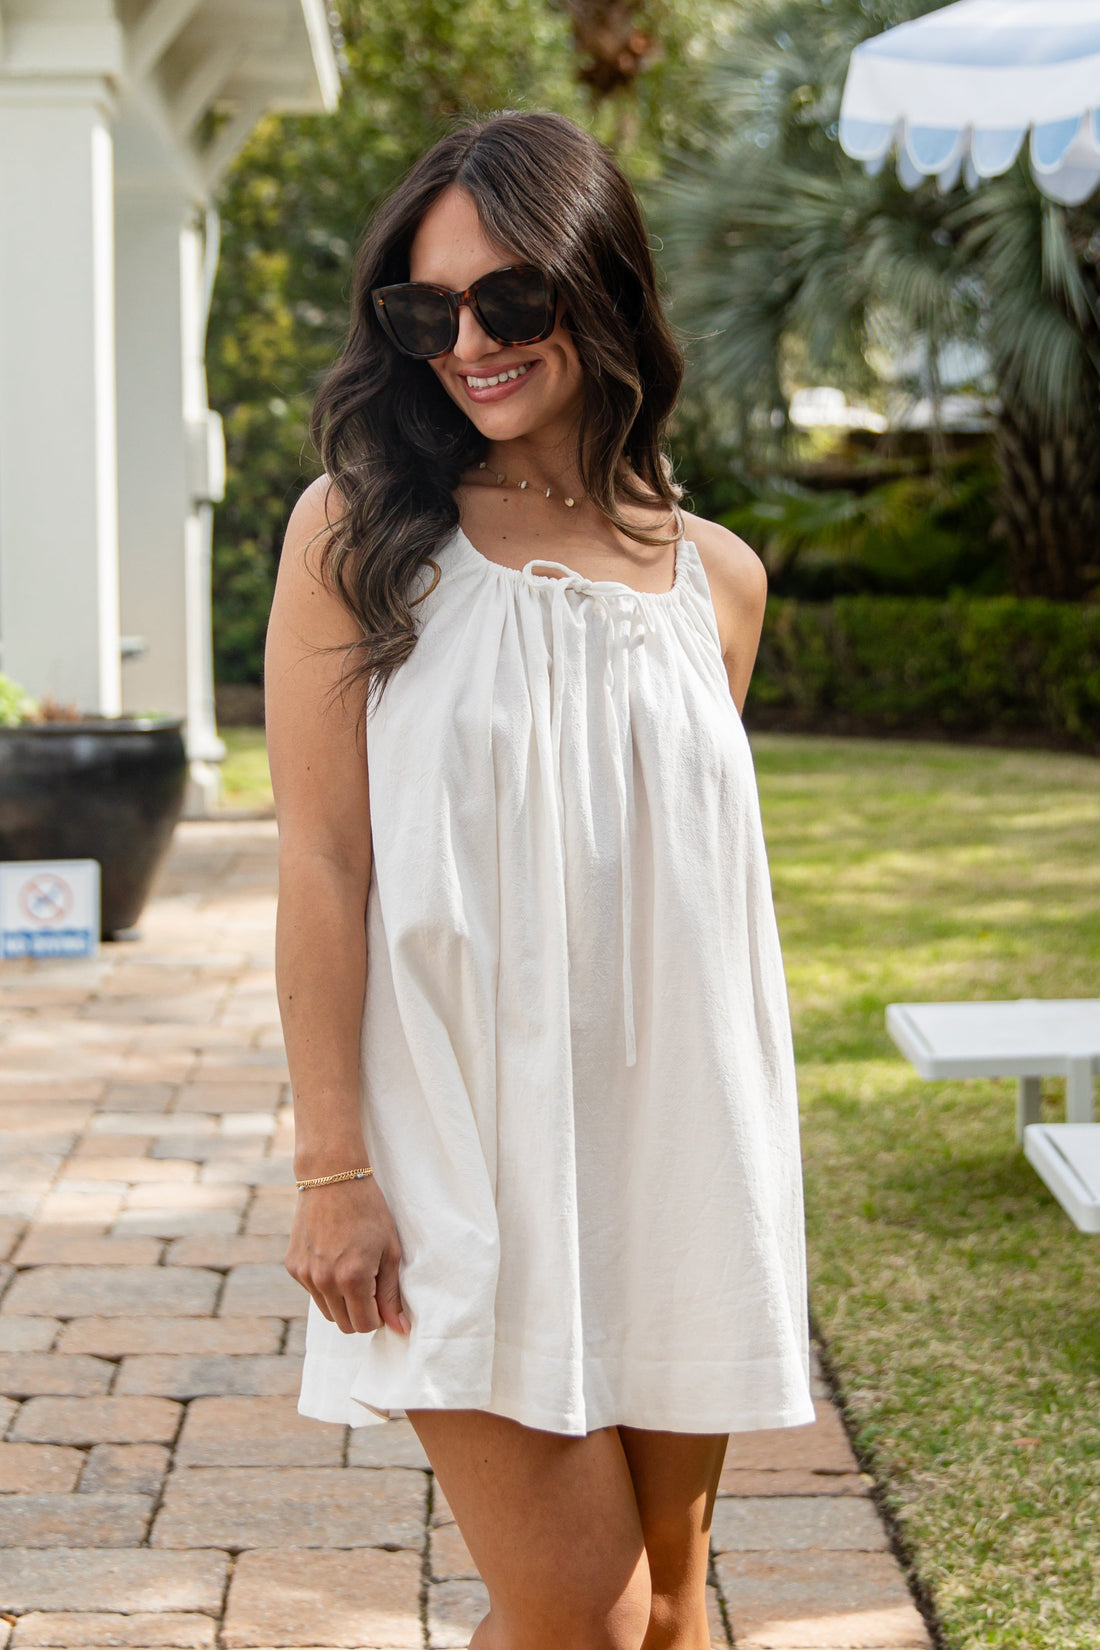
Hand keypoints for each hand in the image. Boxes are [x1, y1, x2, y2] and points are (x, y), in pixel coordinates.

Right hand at [285, 1174, 409, 1335]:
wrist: (331, 1177)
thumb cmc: (368, 1210)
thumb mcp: (389, 1250)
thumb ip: (391, 1293)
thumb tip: (399, 1328)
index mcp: (352, 1278)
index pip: (366, 1325)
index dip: (379, 1315)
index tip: (383, 1296)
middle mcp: (324, 1281)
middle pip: (345, 1325)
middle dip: (361, 1313)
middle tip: (370, 1283)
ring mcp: (305, 1275)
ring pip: (327, 1312)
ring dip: (342, 1302)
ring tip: (352, 1269)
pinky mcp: (292, 1267)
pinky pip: (313, 1292)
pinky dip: (325, 1286)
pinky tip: (334, 1257)